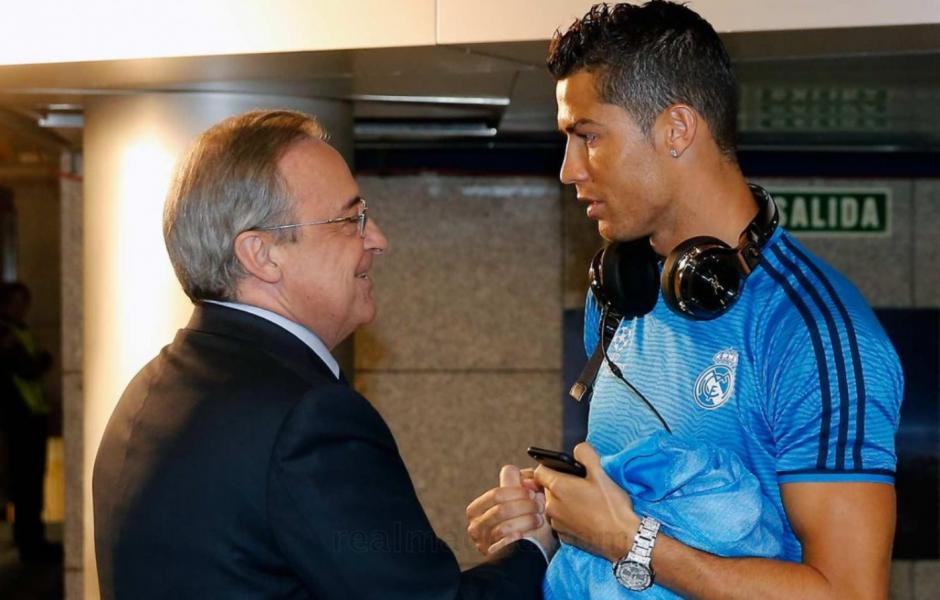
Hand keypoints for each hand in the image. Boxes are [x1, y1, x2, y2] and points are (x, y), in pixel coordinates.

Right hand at [466, 464, 556, 557]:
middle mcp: (475, 526)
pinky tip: (529, 535)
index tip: (533, 493)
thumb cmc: (525, 524)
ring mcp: (483, 543)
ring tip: (539, 519)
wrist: (528, 556)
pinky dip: (519, 538)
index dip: (518, 491)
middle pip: (501, 509)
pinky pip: (506, 544)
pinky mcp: (493, 556)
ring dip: (527, 521)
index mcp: (476, 509)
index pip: (496, 494)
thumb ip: (519, 484)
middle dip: (525, 506)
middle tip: (539, 506)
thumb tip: (526, 475)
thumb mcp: (520, 501)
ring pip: (505, 527)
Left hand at [534, 442, 637, 561]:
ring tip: (586, 502)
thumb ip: (586, 454)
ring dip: (565, 501)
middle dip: (561, 484)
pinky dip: (570, 517)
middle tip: (582, 486)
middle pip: (548, 488)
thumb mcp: (601, 473)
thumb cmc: (611, 506)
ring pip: (555, 506)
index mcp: (558, 488)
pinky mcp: (564, 537)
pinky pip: (562, 521)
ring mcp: (557, 524)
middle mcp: (552, 507)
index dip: (549, 466)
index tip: (562, 469)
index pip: (539, 471)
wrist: (623, 538)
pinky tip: (587, 517)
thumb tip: (577, 450)